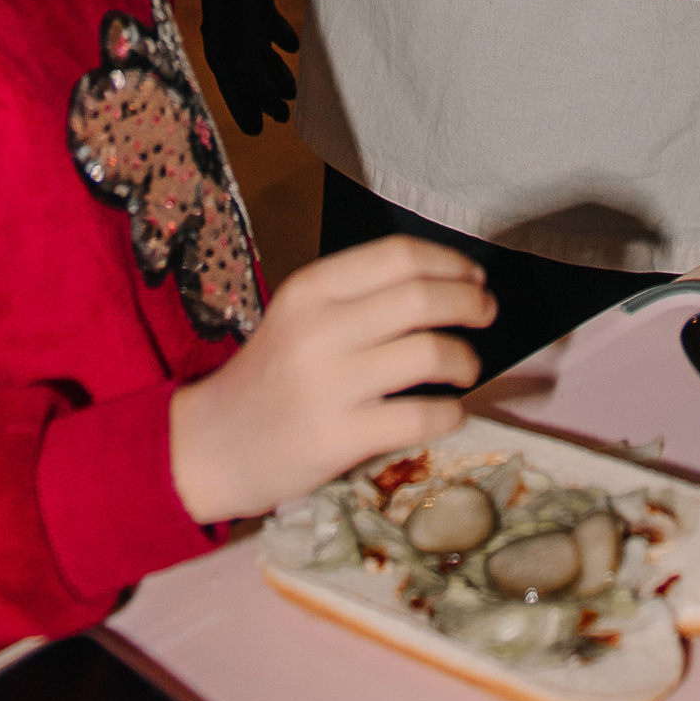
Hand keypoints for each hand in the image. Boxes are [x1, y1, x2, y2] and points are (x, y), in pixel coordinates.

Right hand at [166, 237, 492, 527]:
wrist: (214, 444)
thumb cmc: (271, 376)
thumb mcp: (300, 317)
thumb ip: (358, 298)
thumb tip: (448, 284)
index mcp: (310, 289)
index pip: (398, 256)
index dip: (450, 263)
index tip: (474, 278)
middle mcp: (319, 329)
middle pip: (422, 298)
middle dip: (470, 304)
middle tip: (486, 315)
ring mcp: (328, 385)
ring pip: (429, 354)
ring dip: (466, 360)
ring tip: (466, 369)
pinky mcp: (338, 438)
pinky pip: (420, 417)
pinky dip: (450, 413)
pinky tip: (450, 413)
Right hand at [199, 0, 299, 135]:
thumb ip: (249, 31)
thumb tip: (246, 76)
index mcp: (216, 12)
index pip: (226, 65)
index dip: (242, 98)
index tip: (260, 126)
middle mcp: (221, 6)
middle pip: (237, 60)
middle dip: (257, 91)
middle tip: (279, 119)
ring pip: (251, 42)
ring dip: (270, 68)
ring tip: (292, 92)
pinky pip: (261, 20)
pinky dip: (276, 37)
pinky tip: (294, 47)